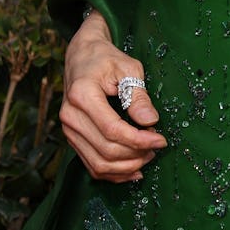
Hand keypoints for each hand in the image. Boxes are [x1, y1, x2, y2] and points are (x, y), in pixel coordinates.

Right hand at [59, 11, 165, 182]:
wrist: (82, 56)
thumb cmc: (106, 59)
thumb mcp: (128, 68)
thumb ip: (138, 96)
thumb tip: (150, 121)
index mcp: (82, 95)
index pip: (113, 129)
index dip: (139, 140)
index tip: (161, 139)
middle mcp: (70, 116)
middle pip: (106, 150)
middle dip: (136, 155)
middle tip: (157, 146)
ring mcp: (68, 130)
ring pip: (98, 163)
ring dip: (126, 167)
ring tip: (148, 156)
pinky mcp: (73, 138)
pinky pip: (91, 165)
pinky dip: (113, 173)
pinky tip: (133, 170)